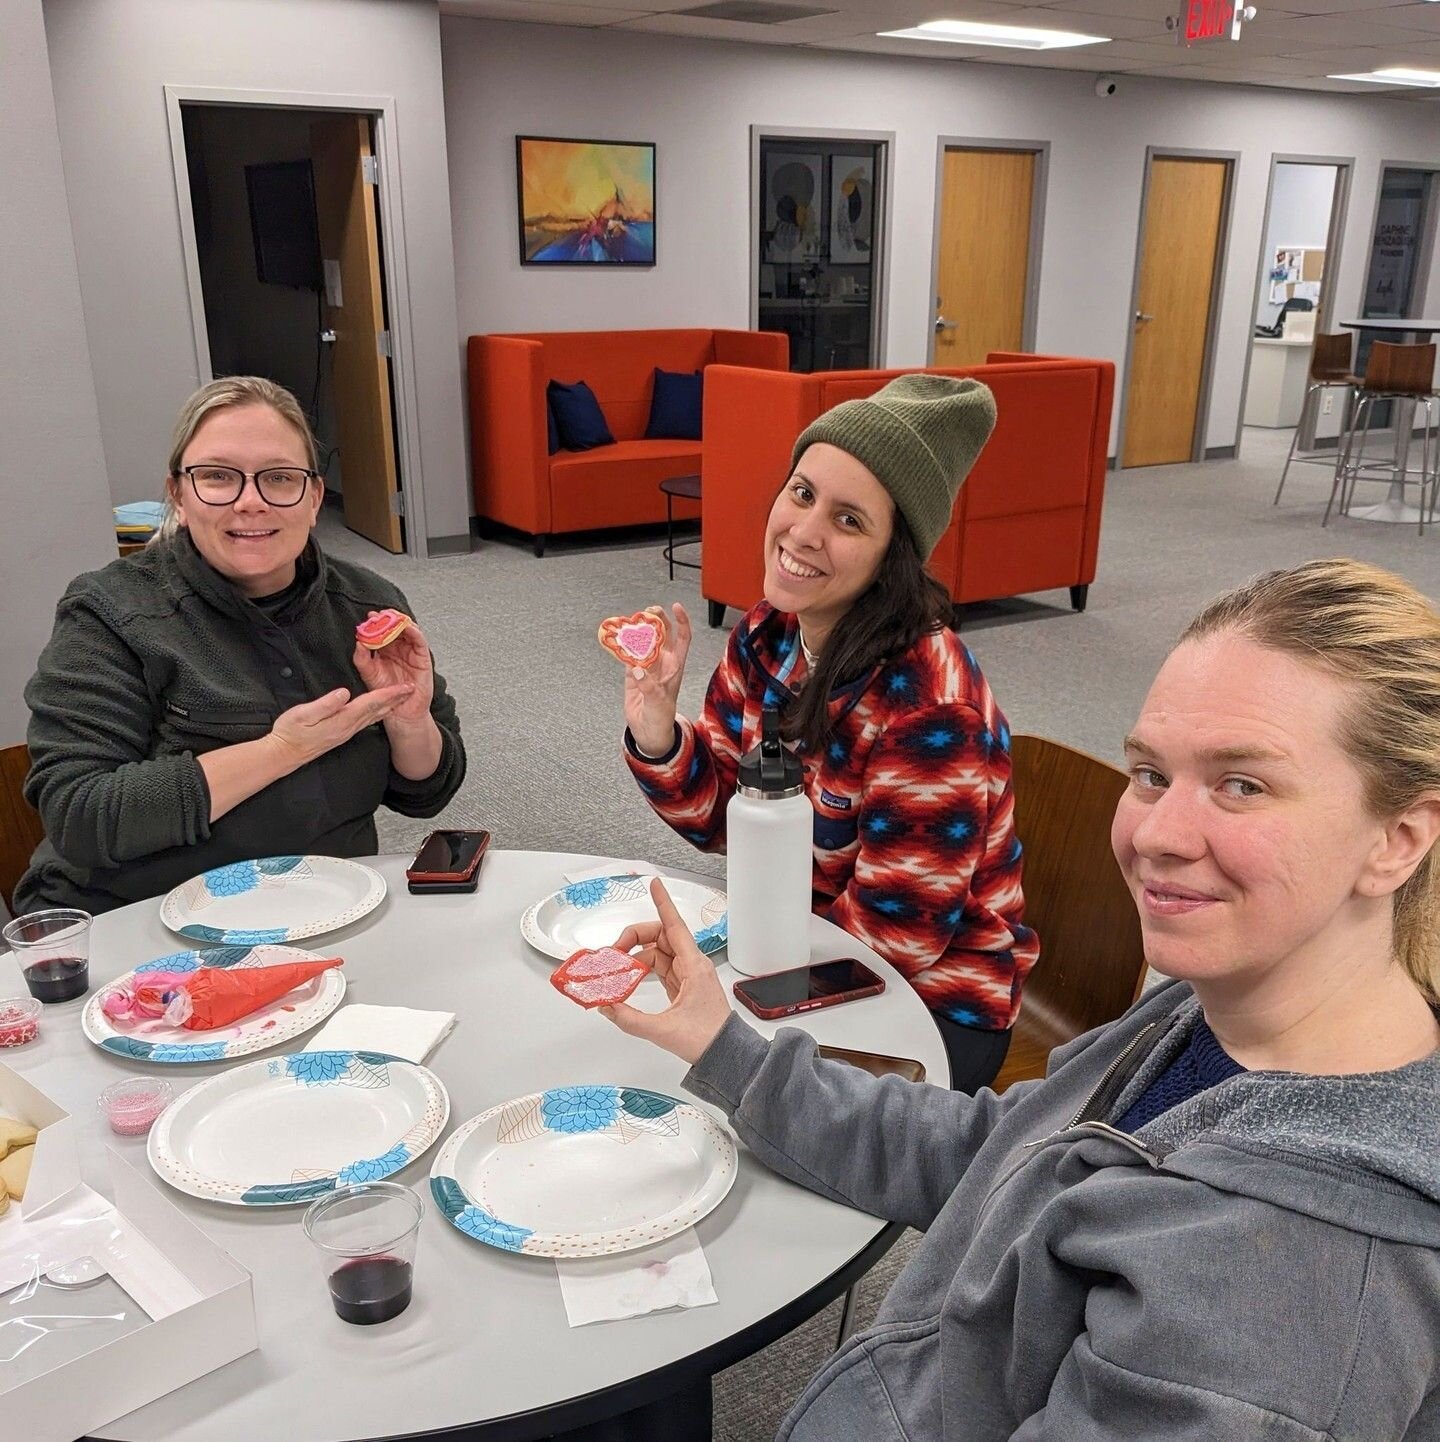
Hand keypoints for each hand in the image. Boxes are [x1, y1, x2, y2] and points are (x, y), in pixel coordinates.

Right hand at [268, 684, 412, 768]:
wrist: (284, 754)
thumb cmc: (290, 732)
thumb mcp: (303, 715)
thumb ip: (325, 704)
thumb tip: (343, 693)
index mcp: (342, 720)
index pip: (371, 703)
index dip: (389, 694)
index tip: (405, 687)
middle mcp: (348, 727)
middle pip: (378, 710)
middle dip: (396, 699)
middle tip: (412, 689)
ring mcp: (346, 732)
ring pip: (374, 716)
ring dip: (389, 706)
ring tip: (402, 698)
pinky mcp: (341, 734)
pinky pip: (366, 721)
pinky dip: (377, 712)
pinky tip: (380, 710)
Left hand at [353, 619, 433, 726]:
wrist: (401, 712)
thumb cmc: (386, 695)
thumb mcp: (368, 674)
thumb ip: (362, 659)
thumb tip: (359, 642)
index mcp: (385, 650)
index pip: (382, 630)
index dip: (376, 622)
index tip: (370, 617)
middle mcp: (398, 649)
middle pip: (396, 627)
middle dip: (388, 618)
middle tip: (381, 615)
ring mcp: (411, 652)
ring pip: (409, 630)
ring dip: (401, 621)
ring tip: (393, 618)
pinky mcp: (423, 657)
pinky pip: (420, 641)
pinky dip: (415, 632)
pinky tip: (407, 627)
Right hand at [600, 878, 733, 1064]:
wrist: (726, 1055)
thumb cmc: (707, 1039)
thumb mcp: (663, 1030)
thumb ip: (629, 1018)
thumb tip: (607, 1006)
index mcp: (694, 966)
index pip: (675, 926)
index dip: (663, 903)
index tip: (654, 884)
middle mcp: (692, 965)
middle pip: (661, 937)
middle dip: (636, 937)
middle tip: (614, 949)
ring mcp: (687, 976)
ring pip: (658, 953)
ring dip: (636, 956)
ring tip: (615, 968)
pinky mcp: (682, 987)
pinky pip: (659, 969)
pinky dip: (642, 970)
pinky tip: (628, 977)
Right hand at [623, 603, 691, 757]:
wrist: (649, 732)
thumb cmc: (661, 718)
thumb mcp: (658, 703)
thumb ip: (648, 686)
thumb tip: (637, 668)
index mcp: (674, 667)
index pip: (682, 639)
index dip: (681, 622)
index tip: (675, 607)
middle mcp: (662, 663)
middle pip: (662, 634)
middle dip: (656, 620)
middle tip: (646, 612)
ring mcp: (646, 667)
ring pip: (643, 642)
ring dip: (637, 631)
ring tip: (629, 623)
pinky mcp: (632, 674)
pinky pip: (628, 655)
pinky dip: (623, 646)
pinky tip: (617, 637)